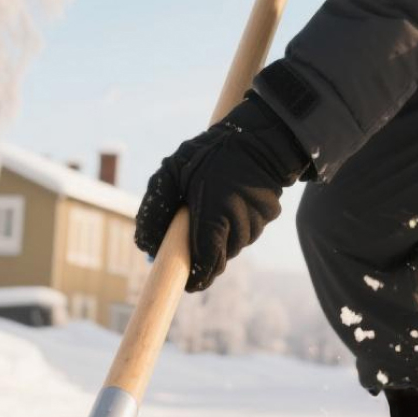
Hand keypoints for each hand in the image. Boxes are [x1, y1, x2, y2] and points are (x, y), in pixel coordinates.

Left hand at [135, 93, 309, 291]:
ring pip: (236, 245)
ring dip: (222, 238)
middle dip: (205, 253)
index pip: (208, 264)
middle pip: (221, 257)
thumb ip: (155, 212)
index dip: (196, 278)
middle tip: (192, 236)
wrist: (256, 135)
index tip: (186, 282)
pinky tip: (230, 203)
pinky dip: (237, 225)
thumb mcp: (171, 173)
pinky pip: (249, 231)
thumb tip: (146, 247)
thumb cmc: (208, 153)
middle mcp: (241, 223)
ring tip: (213, 210)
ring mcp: (259, 220)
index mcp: (214, 216)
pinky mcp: (271, 214)